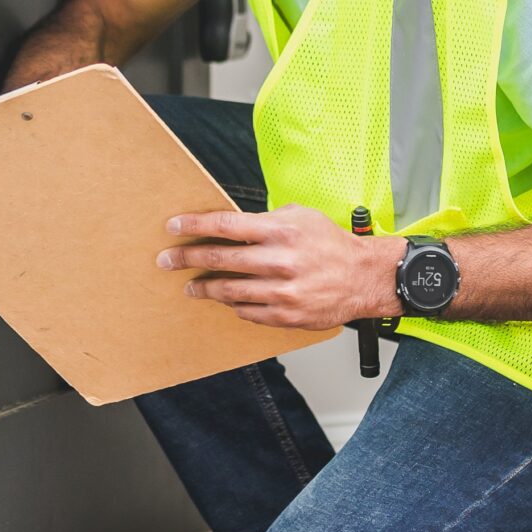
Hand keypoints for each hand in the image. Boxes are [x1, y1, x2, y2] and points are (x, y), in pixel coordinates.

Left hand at [156, 206, 403, 330]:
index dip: (194, 225)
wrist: (364, 278)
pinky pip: (246, 311)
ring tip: (191, 286)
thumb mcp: (302, 217)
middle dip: (187, 258)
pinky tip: (226, 300)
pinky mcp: (285, 315)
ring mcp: (281, 291)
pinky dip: (233, 305)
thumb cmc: (332, 245)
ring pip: (228, 290)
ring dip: (204, 288)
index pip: (225, 225)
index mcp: (280, 231)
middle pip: (219, 258)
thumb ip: (266, 220)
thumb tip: (232, 224)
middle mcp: (279, 260)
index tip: (173, 227)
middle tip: (167, 259)